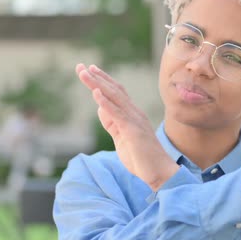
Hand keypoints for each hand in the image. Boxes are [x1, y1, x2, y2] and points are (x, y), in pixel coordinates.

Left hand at [76, 63, 177, 189]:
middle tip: (80, 67)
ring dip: (98, 84)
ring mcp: (135, 120)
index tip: (89, 70)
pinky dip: (106, 102)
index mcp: (132, 115)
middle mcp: (134, 113)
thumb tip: (100, 108)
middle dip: (96, 77)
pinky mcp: (133, 131)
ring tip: (84, 73)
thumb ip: (111, 123)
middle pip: (113, 90)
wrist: (160, 173)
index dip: (103, 80)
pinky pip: (118, 114)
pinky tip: (96, 93)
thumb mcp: (121, 138)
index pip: (116, 92)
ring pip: (114, 97)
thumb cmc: (142, 158)